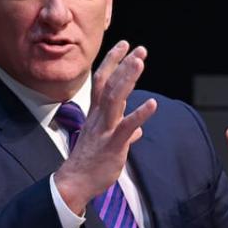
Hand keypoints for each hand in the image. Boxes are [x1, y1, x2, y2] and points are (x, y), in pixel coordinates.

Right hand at [54, 41, 156, 214]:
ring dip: (127, 79)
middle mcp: (99, 117)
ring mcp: (105, 130)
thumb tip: (138, 131)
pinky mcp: (112, 145)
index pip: (103, 81)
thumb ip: (124, 132)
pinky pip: (126, 127)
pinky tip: (152, 104)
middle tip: (139, 48)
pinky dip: (139, 115)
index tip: (124, 45)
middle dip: (123, 64)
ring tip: (139, 62)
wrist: (74, 183)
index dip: (113, 62)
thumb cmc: (90, 163)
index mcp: (96, 114)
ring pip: (114, 99)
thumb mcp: (107, 143)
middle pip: (109, 84)